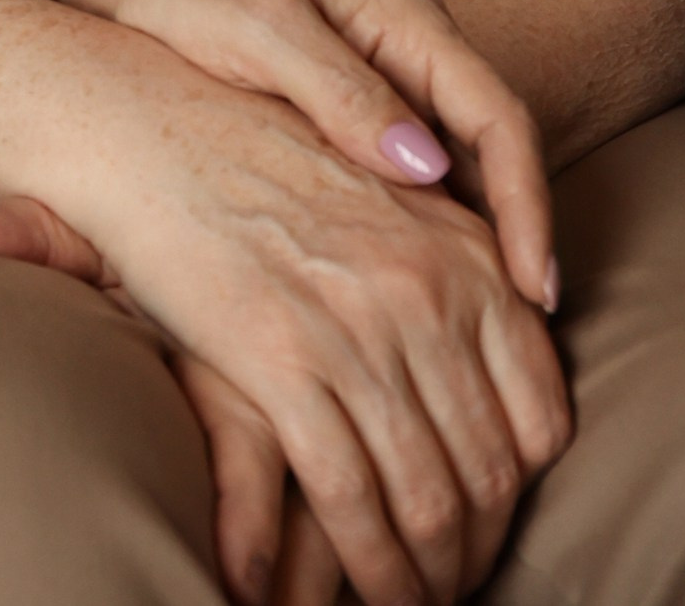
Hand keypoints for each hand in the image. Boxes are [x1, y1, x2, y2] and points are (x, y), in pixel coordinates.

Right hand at [28, 75, 567, 605]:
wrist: (147, 127)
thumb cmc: (260, 160)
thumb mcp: (386, 195)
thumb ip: (456, 268)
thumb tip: (520, 335)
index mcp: (465, 252)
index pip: (537, 415)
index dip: (519, 494)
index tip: (490, 524)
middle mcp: (427, 289)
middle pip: (487, 470)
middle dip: (473, 548)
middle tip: (450, 581)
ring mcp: (356, 327)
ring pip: (426, 497)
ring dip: (424, 574)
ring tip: (407, 599)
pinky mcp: (280, 359)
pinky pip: (349, 494)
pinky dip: (366, 561)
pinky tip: (358, 589)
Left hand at [50, 0, 555, 312]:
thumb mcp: (255, 30)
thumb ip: (338, 89)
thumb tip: (425, 168)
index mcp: (400, 16)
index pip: (497, 113)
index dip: (525, 202)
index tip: (531, 282)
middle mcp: (408, 52)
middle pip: (492, 152)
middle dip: (516, 238)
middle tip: (525, 330)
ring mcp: (383, 90)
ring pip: (460, 177)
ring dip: (480, 249)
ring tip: (488, 333)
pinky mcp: (349, 126)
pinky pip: (413, 187)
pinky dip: (429, 240)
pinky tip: (422, 300)